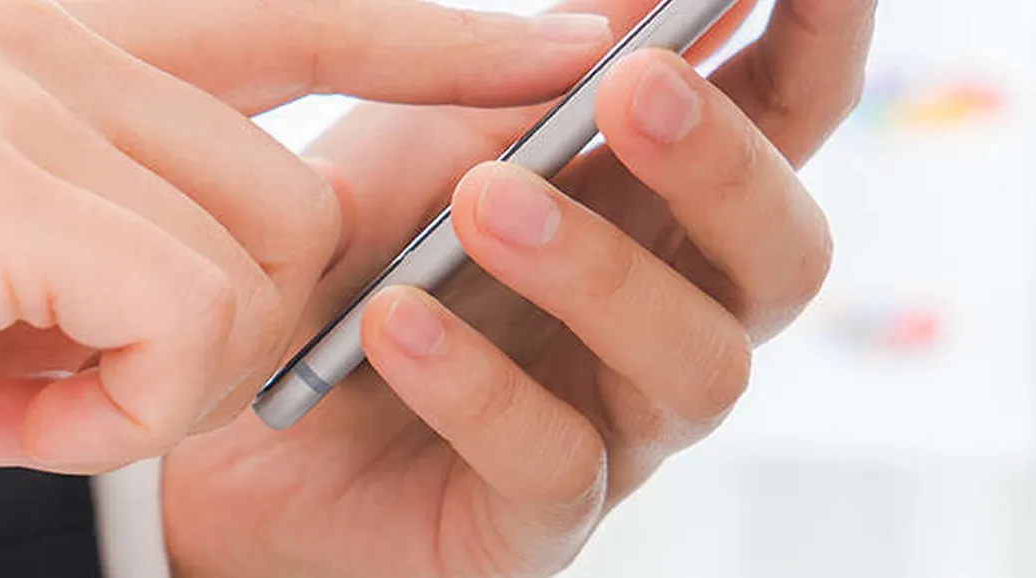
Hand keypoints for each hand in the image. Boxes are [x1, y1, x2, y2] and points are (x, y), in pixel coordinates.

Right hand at [0, 0, 622, 573]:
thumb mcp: (52, 261)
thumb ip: (180, 196)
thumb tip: (361, 206)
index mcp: (64, 25)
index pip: (312, 14)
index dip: (455, 39)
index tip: (592, 41)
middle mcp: (44, 29)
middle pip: (302, 197)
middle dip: (225, 339)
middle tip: (70, 378)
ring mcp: (11, 95)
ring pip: (255, 264)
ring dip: (161, 384)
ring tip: (20, 385)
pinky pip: (182, 318)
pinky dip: (113, 414)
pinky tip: (3, 411)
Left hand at [159, 0, 878, 574]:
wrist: (214, 399)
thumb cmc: (348, 251)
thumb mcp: (429, 129)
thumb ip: (542, 70)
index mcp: (663, 200)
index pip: (786, 114)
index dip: (821, 39)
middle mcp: (671, 316)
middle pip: (783, 257)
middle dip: (725, 167)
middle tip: (634, 87)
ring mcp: (617, 428)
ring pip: (696, 367)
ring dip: (599, 272)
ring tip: (482, 201)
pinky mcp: (532, 522)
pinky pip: (551, 462)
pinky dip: (478, 386)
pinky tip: (399, 321)